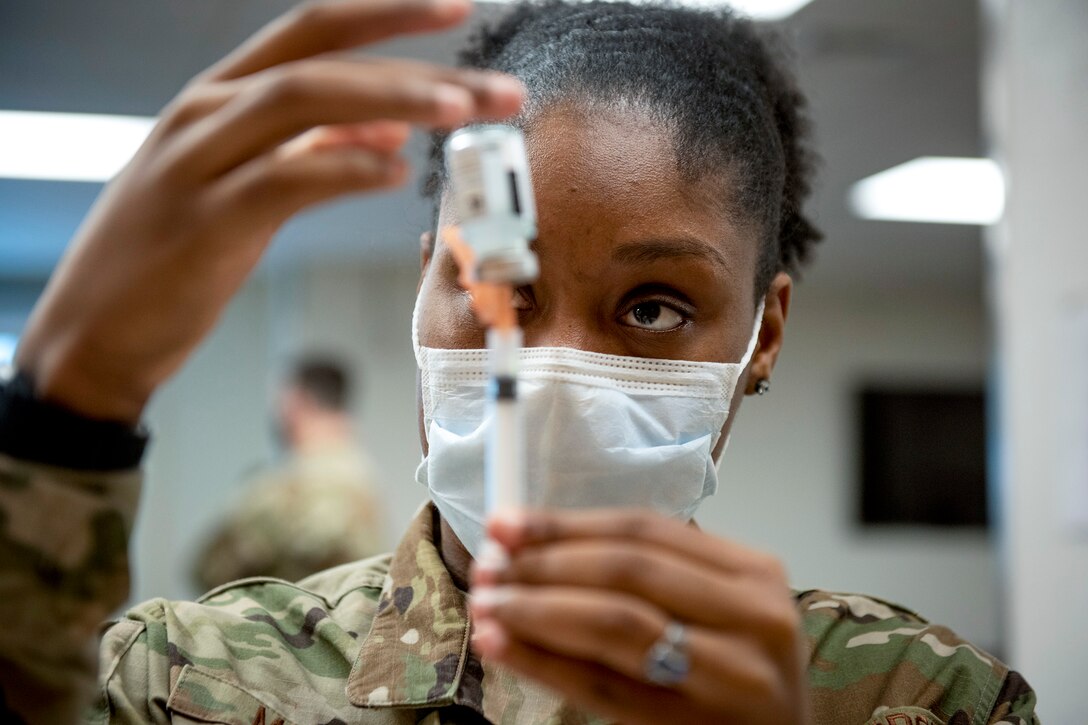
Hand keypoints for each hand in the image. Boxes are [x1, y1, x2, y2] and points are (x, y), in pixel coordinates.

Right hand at [15, 0, 523, 423]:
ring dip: (392, 101)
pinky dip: (344, 169)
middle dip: (417, 65)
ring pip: (302, 101)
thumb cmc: (171, 257)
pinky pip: (283, 179)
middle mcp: (206, 114)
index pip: (312, 30)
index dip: (388, 14)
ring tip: (462, 111)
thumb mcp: (240, 185)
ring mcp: (198, 164)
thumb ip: (310, 150)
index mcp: (219, 98)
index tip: (459, 9)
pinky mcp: (203, 223)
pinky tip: (394, 174)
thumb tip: (388, 133)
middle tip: (495, 88)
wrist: (91, 333)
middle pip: (321, 58)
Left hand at [470, 509, 810, 723]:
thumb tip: (538, 543)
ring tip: (488, 603)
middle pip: (628, 571)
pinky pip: (604, 687)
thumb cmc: (739, 676)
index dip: (568, 523)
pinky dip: (544, 662)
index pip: (645, 531)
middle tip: (489, 564)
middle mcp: (755, 617)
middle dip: (546, 563)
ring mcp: (733, 676)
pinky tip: (502, 645)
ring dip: (537, 608)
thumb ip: (654, 577)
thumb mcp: (720, 611)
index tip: (507, 523)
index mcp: (754, 573)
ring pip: (615, 624)